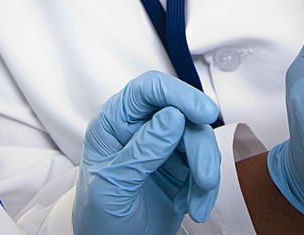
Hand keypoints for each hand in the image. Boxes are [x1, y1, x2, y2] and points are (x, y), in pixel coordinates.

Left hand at [74, 71, 220, 234]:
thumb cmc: (98, 214)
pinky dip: (205, 188)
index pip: (148, 89)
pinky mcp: (182, 164)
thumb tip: (173, 116)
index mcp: (114, 121)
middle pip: (184, 116)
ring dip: (205, 173)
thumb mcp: (113, 185)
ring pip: (200, 139)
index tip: (203, 113)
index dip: (178, 94)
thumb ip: (141, 151)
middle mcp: (140, 125)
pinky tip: (193, 206)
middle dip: (199, 150)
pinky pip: (205, 164)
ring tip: (197, 204)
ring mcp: (163, 143)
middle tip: (206, 179)